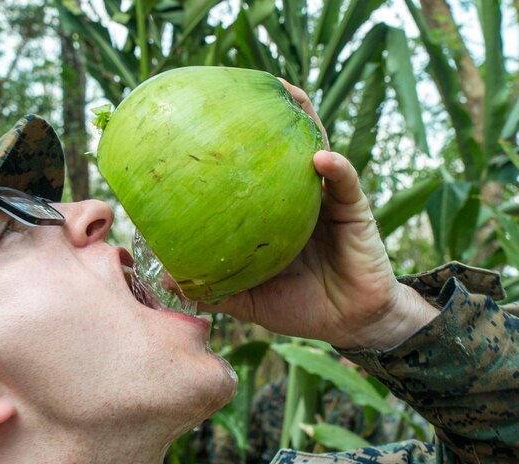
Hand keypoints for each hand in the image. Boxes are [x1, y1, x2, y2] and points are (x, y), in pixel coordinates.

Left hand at [202, 80, 436, 350]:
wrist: (348, 322)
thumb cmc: (298, 306)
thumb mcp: (248, 299)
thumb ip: (213, 288)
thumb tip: (165, 278)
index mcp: (273, 210)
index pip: (252, 167)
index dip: (234, 141)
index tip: (206, 117)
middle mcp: (298, 195)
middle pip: (284, 144)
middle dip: (269, 111)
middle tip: (244, 87)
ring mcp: (326, 198)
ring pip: (318, 148)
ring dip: (306, 120)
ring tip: (289, 96)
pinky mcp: (353, 209)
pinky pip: (344, 183)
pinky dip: (335, 168)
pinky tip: (320, 157)